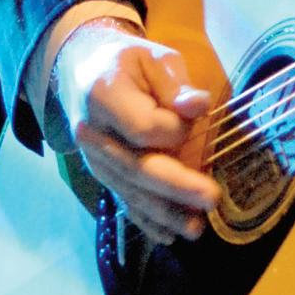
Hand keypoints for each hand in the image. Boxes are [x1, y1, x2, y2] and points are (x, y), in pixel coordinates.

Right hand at [57, 23, 219, 244]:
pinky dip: (145, 220)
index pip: (143, 127)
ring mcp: (93, 159)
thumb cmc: (128, 62)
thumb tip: (199, 106)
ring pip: (129, 190)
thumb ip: (176, 84)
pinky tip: (167, 235)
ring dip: (163, 213)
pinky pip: (122, 199)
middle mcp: (92, 133)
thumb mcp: (154, 58)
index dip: (174, 130)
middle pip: (136, 167)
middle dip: (175, 187)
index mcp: (104, 96)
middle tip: (211, 199)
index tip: (196, 118)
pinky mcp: (100, 174)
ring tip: (195, 229)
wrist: (83, 71)